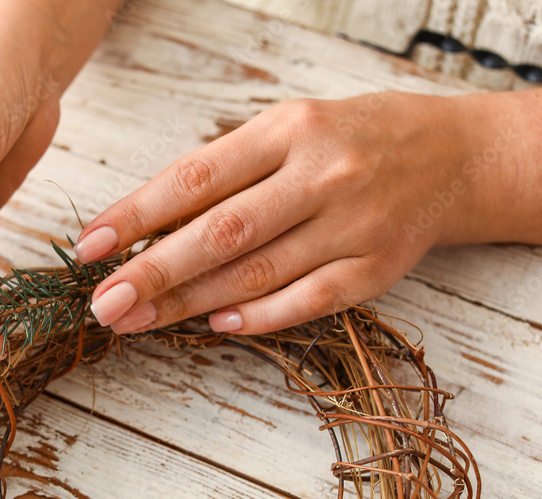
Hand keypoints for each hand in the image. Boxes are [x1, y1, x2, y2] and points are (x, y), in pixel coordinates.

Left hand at [74, 91, 528, 335]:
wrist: (450, 157)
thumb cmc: (348, 140)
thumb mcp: (286, 130)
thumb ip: (225, 172)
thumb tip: (147, 226)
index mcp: (288, 131)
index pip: (195, 179)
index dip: (136, 215)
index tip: (90, 246)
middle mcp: (321, 175)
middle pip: (222, 233)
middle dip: (153, 272)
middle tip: (103, 303)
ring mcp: (353, 224)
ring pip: (257, 274)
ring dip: (189, 303)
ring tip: (137, 321)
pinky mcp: (378, 268)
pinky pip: (309, 301)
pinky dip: (259, 316)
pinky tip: (215, 324)